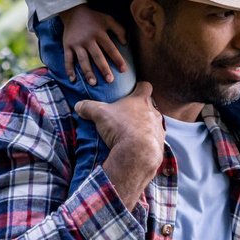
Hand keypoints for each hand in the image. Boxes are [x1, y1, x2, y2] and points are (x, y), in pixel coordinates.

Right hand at [58, 5, 128, 86]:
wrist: (72, 9)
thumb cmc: (93, 16)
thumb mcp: (108, 19)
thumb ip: (119, 29)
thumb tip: (125, 43)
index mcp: (99, 33)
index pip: (111, 48)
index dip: (118, 59)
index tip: (124, 70)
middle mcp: (88, 39)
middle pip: (97, 56)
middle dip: (104, 69)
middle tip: (110, 80)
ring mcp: (77, 43)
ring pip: (83, 60)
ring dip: (88, 72)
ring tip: (93, 83)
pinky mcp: (67, 45)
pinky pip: (68, 59)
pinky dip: (69, 69)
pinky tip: (72, 79)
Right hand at [75, 82, 163, 206]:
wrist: (138, 153)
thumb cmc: (121, 127)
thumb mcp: (100, 114)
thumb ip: (89, 107)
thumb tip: (78, 105)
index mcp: (141, 100)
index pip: (145, 86)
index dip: (139, 87)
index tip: (133, 89)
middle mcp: (153, 112)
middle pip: (149, 105)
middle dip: (140, 109)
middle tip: (127, 115)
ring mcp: (159, 128)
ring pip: (153, 123)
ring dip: (145, 126)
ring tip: (132, 133)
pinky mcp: (160, 143)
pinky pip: (154, 139)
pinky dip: (147, 141)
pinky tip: (137, 147)